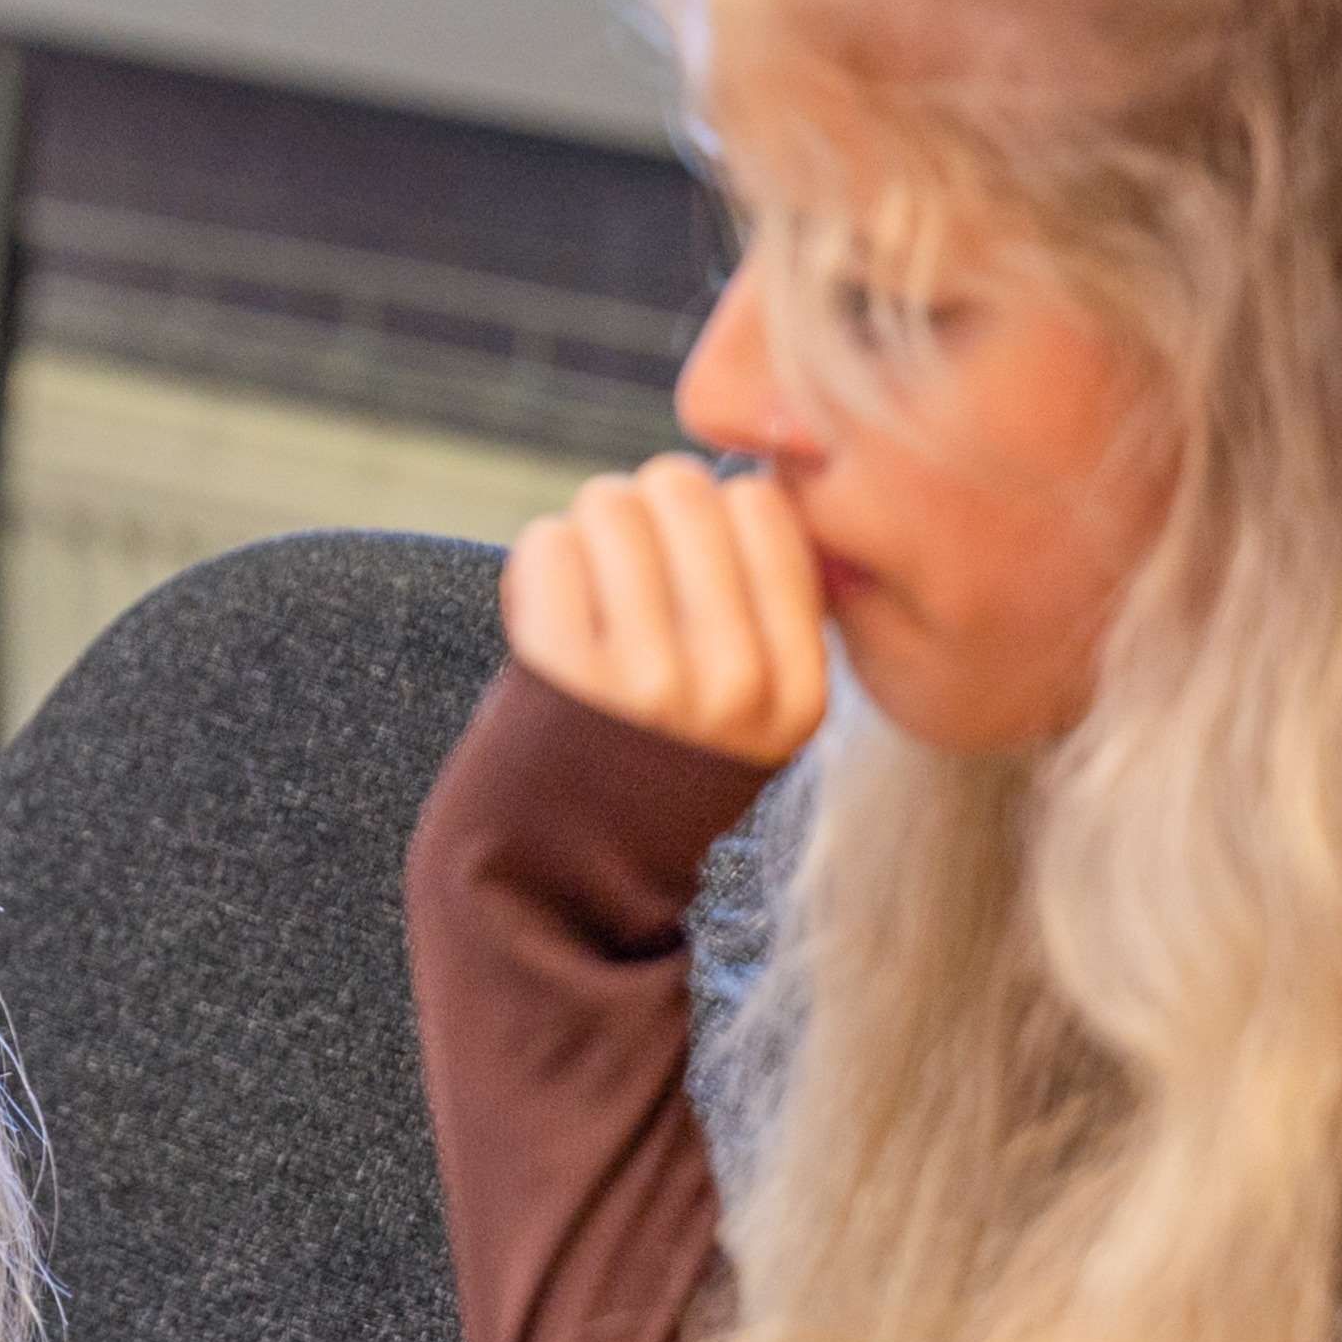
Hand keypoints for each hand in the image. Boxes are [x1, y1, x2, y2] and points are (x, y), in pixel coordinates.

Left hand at [506, 459, 835, 770]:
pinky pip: (549, 544)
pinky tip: (554, 611)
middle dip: (646, 507)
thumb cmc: (653, 755)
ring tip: (593, 591)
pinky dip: (543, 562)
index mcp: (798, 690)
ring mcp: (648, 680)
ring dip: (589, 531)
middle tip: (631, 565)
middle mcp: (735, 685)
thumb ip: (761, 605)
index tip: (694, 553)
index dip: (717, 508)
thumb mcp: (751, 707)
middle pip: (683, 490)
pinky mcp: (559, 674)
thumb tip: (739, 476)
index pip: (765, 511)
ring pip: (610, 503)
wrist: (563, 865)